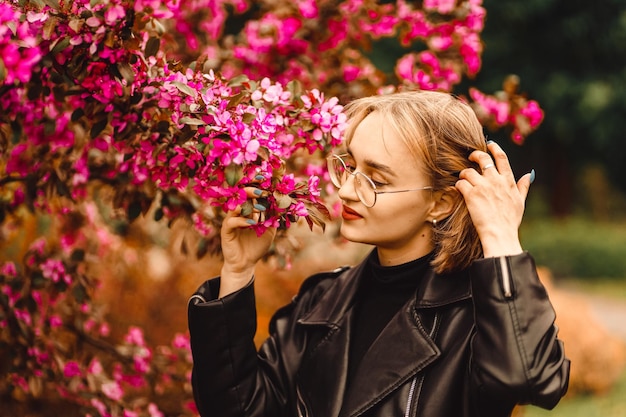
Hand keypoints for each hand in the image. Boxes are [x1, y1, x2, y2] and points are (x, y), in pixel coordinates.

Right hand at [219, 187, 276, 296]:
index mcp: (247, 210)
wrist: (246, 263)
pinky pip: (232, 221)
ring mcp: (231, 220)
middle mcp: (238, 212)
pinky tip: (252, 222)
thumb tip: (283, 205)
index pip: (251, 194)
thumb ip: (273, 218)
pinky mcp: (226, 230)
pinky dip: (242, 220)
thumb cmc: (257, 246)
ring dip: (248, 206)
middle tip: (262, 191)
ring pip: (236, 206)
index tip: (267, 182)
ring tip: (260, 209)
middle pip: (241, 195)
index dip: (257, 187)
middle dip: (251, 191)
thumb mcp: (269, 230)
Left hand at [455, 141, 532, 257]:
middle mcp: (495, 181)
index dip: (494, 148)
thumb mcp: (520, 202)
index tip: (489, 144)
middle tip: (470, 157)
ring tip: (464, 180)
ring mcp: (482, 187)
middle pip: (483, 159)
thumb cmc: (510, 221)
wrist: (500, 234)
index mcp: (508, 181)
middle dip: (475, 155)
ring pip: (468, 171)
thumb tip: (529, 175)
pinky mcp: (471, 195)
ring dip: (464, 174)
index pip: (501, 157)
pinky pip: (460, 183)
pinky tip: (458, 190)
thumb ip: (523, 186)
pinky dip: (458, 186)